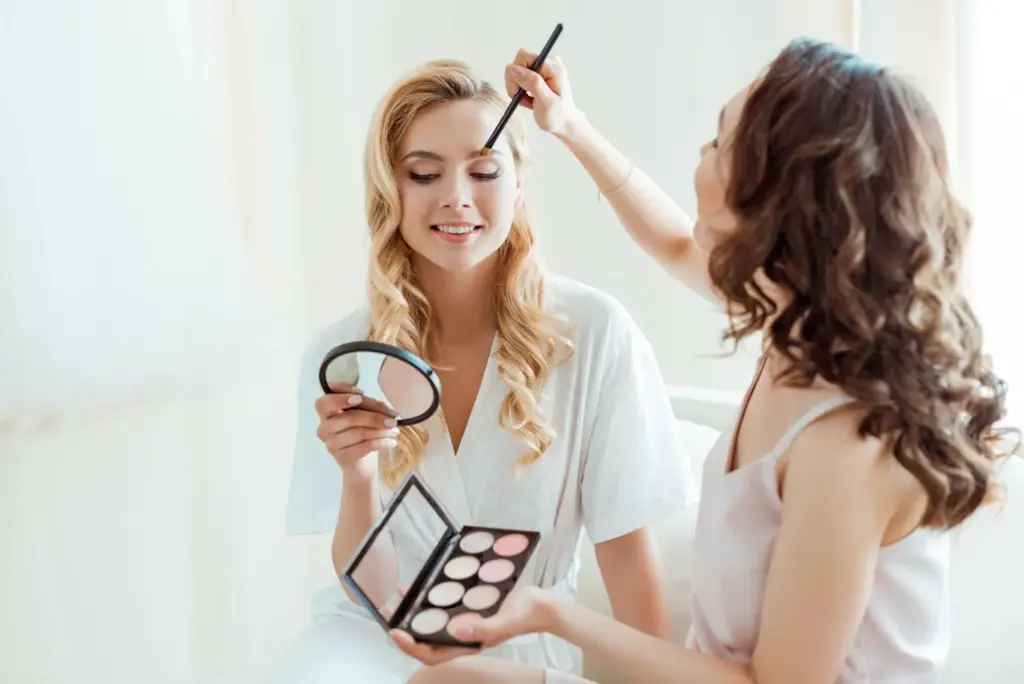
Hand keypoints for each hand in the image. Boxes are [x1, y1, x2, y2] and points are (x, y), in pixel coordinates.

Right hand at [314, 383, 399, 474]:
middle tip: (393, 417)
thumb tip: (382, 407)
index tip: (361, 395)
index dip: (341, 396)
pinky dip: (382, 442)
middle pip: (348, 418)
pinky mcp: (343, 458)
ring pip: (358, 432)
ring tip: (395, 429)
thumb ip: (367, 405)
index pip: (324, 403)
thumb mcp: (363, 413)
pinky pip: (365, 446)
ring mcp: (332, 444)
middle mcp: (325, 428)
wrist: (361, 463)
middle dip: (374, 416)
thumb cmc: (361, 431)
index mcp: (326, 413)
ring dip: (381, 430)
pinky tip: (392, 441)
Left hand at [388, 586, 559, 664]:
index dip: (412, 647)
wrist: (541, 605)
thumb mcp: (507, 620)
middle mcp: (464, 637)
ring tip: (399, 599)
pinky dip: (431, 600)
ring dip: (415, 614)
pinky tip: (423, 586)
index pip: (433, 655)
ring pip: (433, 625)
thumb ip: (485, 628)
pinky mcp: (469, 611)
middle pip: (427, 641)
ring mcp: (466, 625)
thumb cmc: (526, 614)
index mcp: (470, 645)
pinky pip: (444, 610)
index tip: (395, 633)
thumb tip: (459, 631)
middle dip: (406, 630)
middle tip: (390, 613)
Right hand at [505, 49, 578, 135]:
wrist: (564, 123)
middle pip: (517, 64)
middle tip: (524, 99)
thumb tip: (514, 69)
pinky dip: (520, 91)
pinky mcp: (538, 74)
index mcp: (552, 66)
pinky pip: (519, 78)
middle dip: (516, 83)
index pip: (523, 57)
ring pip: (516, 72)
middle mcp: (547, 62)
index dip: (516, 74)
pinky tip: (530, 100)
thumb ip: (532, 83)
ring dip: (518, 89)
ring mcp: (542, 68)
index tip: (519, 92)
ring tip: (529, 101)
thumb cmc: (557, 115)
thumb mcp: (545, 102)